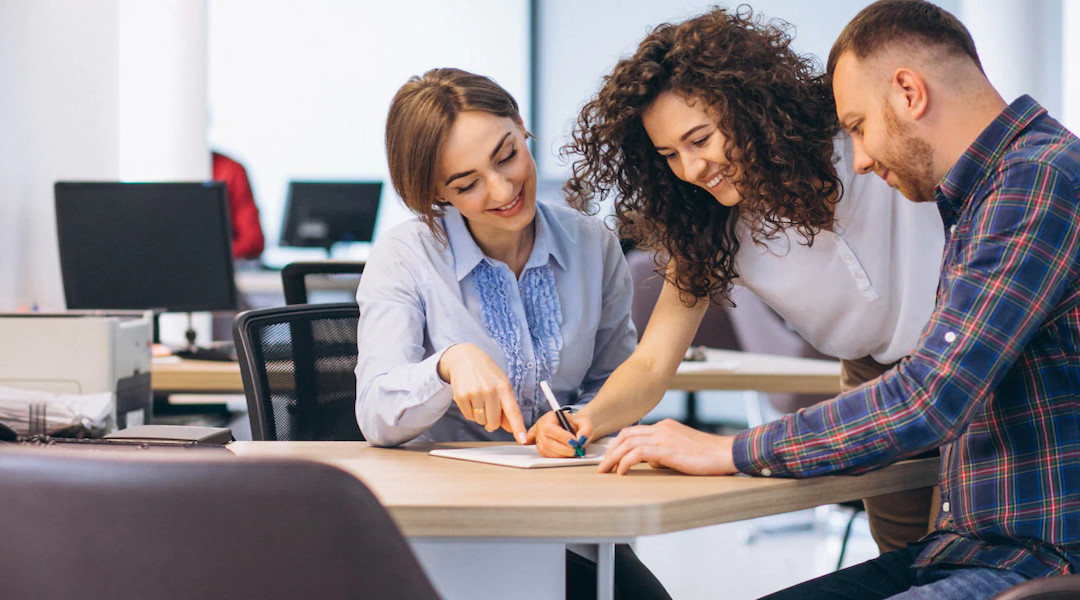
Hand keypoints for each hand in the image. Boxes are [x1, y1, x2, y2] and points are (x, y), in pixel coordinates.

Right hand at [437, 344, 526, 442]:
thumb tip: (510, 428)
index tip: (522, 439)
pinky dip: (470, 412)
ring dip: (480, 416)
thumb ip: (507, 406)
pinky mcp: (462, 396)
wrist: (465, 358)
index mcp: (504, 387)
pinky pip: (469, 417)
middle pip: (494, 422)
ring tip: (479, 399)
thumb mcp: (501, 384)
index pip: (513, 411)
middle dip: (492, 421)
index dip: (518, 427)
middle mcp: (490, 390)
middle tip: (489, 409)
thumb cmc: (487, 373)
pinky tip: (471, 399)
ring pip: (481, 421)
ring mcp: (475, 393)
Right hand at [527, 410, 594, 457]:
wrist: (576, 428)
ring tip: (574, 452)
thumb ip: (586, 429)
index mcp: (550, 417)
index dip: (562, 437)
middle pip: (546, 442)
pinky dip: (558, 457)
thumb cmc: (578, 424)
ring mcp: (539, 438)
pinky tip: (566, 454)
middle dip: (563, 449)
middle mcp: (541, 427)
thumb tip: (581, 439)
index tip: (575, 442)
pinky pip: (546, 456)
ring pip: (545, 451)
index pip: (550, 428)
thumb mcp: (586, 422)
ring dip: (561, 455)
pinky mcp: (541, 448)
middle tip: (576, 450)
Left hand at [596, 419, 737, 474]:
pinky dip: (625, 462)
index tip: (609, 457)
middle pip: (626, 435)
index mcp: (665, 426)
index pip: (634, 432)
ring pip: (628, 443)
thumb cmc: (708, 456)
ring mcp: (664, 437)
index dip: (618, 444)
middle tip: (602, 466)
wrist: (726, 453)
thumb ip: (664, 453)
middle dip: (610, 451)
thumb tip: (650, 463)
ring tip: (605, 471)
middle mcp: (662, 428)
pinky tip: (621, 472)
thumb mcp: (682, 451)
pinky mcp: (667, 449)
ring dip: (613, 458)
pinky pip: (638, 453)